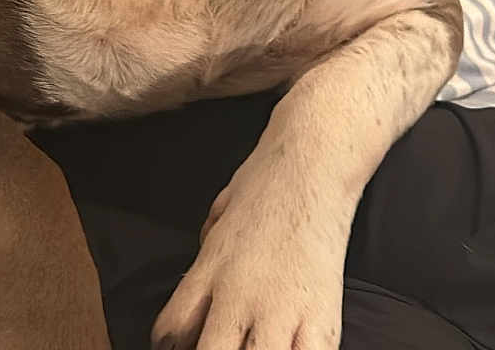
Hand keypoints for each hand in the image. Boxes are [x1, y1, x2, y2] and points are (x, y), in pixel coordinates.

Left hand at [151, 142, 349, 349]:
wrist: (313, 162)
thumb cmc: (268, 177)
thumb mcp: (221, 210)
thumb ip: (209, 245)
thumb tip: (206, 256)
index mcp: (209, 269)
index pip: (172, 330)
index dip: (173, 347)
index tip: (183, 348)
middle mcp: (238, 295)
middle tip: (223, 346)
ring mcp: (280, 309)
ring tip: (258, 349)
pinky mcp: (322, 316)